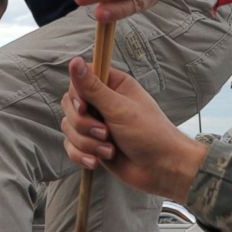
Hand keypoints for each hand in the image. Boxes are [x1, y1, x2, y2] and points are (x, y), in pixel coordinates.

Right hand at [61, 58, 206, 199]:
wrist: (162, 169)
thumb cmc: (150, 134)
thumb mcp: (119, 109)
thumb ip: (93, 88)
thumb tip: (74, 62)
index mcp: (113, 86)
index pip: (79, 80)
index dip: (77, 95)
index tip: (84, 107)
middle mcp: (102, 103)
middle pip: (70, 106)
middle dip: (84, 125)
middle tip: (105, 133)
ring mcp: (96, 125)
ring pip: (69, 128)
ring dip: (87, 143)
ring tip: (109, 150)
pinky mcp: (92, 145)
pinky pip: (72, 147)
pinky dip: (82, 155)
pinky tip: (97, 161)